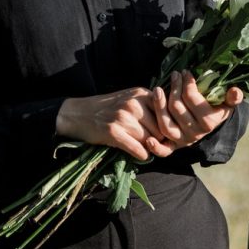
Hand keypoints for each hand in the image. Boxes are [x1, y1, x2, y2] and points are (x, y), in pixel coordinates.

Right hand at [56, 88, 176, 161]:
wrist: (78, 113)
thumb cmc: (106, 108)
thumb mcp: (129, 98)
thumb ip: (149, 106)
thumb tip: (170, 125)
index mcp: (141, 93)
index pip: (165, 113)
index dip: (167, 127)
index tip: (167, 136)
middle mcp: (134, 103)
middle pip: (160, 129)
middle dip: (160, 140)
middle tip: (159, 147)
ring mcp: (123, 117)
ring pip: (150, 140)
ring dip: (150, 148)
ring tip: (148, 150)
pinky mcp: (114, 132)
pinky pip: (138, 149)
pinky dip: (141, 155)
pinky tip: (139, 154)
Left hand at [152, 70, 242, 147]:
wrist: (210, 125)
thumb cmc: (216, 109)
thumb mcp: (227, 103)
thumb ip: (232, 98)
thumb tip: (235, 91)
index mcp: (209, 122)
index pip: (192, 99)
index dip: (187, 83)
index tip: (185, 72)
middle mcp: (195, 133)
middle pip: (177, 108)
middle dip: (174, 88)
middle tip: (175, 75)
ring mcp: (183, 140)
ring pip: (166, 124)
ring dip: (159, 106)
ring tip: (158, 89)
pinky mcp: (174, 146)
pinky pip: (164, 151)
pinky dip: (155, 147)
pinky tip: (148, 139)